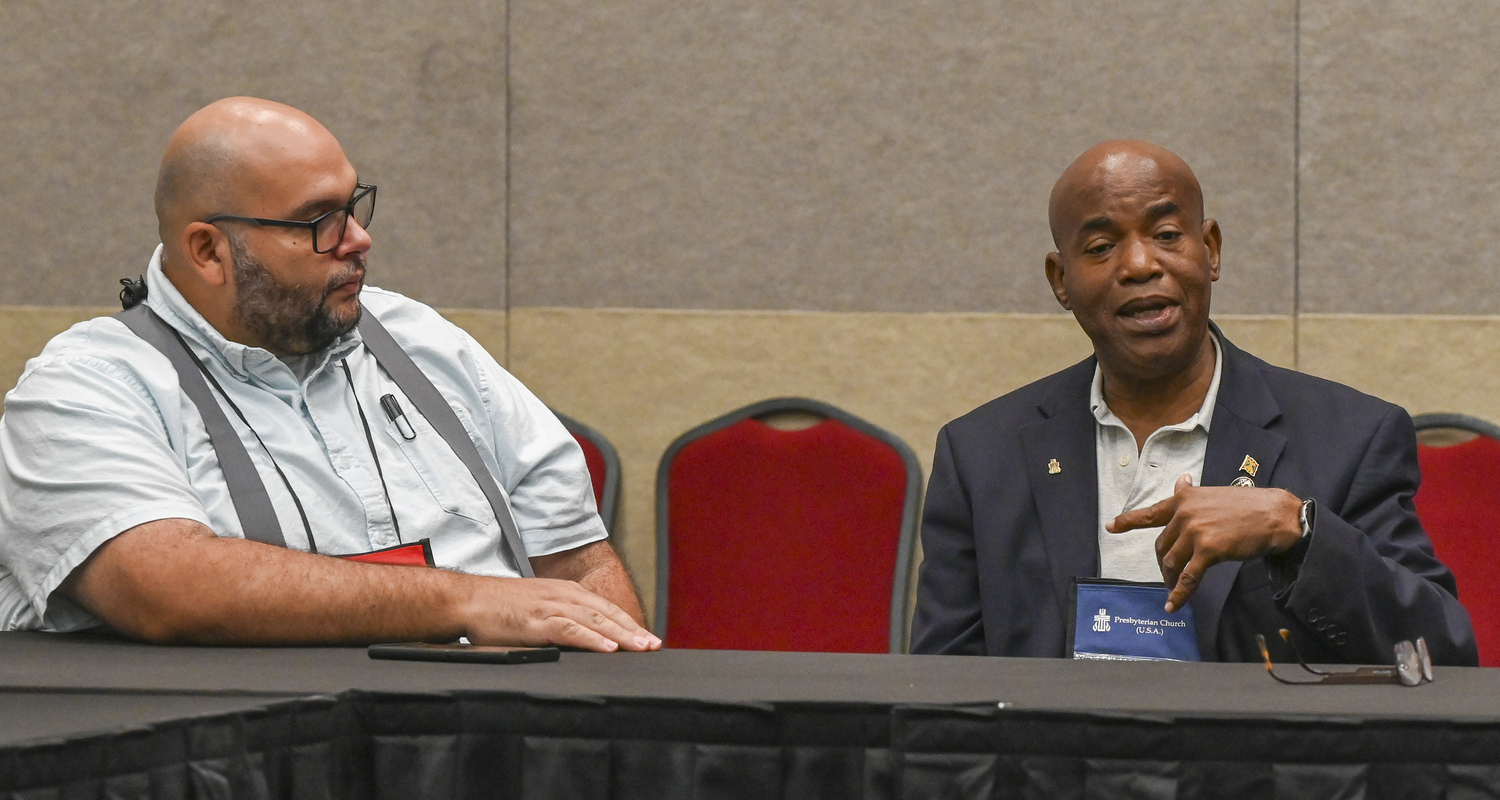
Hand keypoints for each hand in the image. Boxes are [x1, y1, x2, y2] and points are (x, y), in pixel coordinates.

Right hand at [461, 576, 661, 652]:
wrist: (468, 599)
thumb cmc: (499, 607)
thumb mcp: (537, 605)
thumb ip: (559, 617)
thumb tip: (581, 635)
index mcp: (565, 591)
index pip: (604, 607)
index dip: (627, 622)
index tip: (647, 636)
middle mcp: (562, 596)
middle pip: (605, 613)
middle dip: (632, 629)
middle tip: (654, 644)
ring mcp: (550, 607)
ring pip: (594, 620)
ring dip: (620, 634)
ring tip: (640, 647)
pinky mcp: (535, 622)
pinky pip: (569, 629)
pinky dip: (591, 638)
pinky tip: (607, 647)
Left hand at [1107, 474, 1302, 612]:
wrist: (1275, 514)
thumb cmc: (1249, 505)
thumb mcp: (1214, 494)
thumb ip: (1192, 494)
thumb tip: (1181, 481)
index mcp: (1184, 500)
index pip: (1150, 512)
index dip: (1127, 521)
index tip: (1110, 527)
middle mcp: (1185, 514)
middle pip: (1162, 545)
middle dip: (1163, 563)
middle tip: (1169, 575)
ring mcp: (1195, 532)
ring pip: (1171, 562)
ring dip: (1170, 580)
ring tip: (1174, 589)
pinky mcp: (1208, 550)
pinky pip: (1188, 578)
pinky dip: (1179, 594)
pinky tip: (1173, 605)